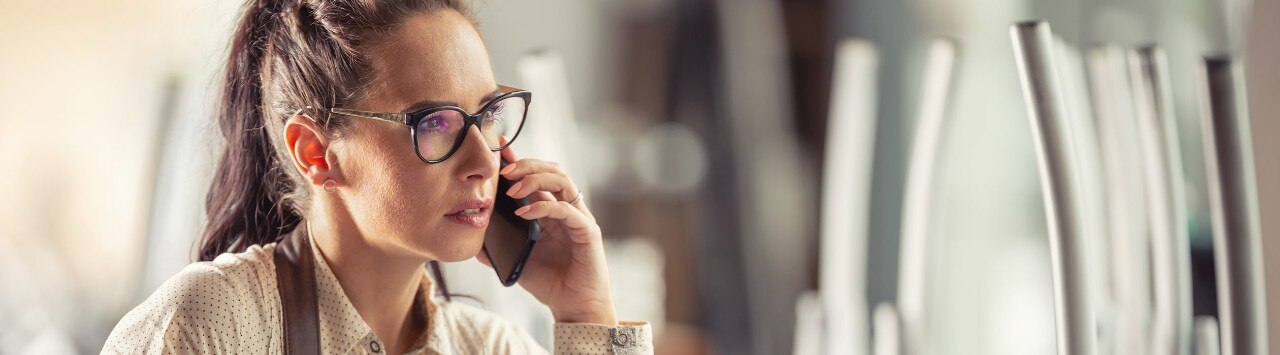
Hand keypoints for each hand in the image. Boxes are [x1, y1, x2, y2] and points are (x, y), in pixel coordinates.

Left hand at [475, 137, 617, 325]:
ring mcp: (578, 217)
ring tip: (512, 189)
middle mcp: (566, 208)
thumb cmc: (549, 283)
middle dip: (526, 165)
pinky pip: (566, 208)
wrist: (573, 307)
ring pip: (562, 180)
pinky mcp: (587, 231)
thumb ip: (497, 248)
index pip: (536, 176)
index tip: (498, 147)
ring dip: (535, 178)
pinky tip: (524, 212)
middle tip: (503, 171)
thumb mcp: (516, 261)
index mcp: (550, 211)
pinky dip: (543, 206)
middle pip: (551, 170)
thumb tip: (472, 239)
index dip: (519, 160)